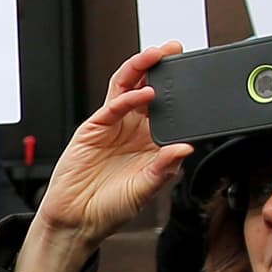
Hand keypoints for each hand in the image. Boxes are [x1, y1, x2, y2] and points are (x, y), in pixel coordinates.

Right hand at [14, 42, 195, 271]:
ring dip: (141, 69)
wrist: (76, 221)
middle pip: (148, 88)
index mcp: (151, 143)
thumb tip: (186, 148)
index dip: (180, 90)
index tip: (194, 76)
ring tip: (156, 55)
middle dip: (161, 67)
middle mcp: (133, 130)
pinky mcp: (93, 128)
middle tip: (175, 50)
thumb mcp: (145, 190)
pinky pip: (112, 106)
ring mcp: (113, 126)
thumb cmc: (111, 208)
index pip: (169, 108)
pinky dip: (127, 97)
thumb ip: (164, 169)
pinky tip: (142, 93)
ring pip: (127, 87)